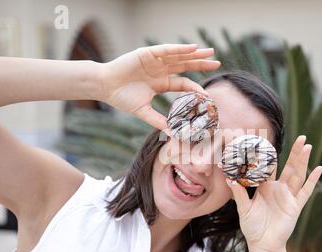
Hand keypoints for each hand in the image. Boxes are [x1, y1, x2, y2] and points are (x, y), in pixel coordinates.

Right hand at [99, 43, 220, 129]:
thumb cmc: (121, 98)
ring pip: (179, 56)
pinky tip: (193, 48)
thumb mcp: (143, 111)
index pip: (183, 83)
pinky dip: (180, 49)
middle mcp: (160, 70)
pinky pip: (167, 50)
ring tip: (210, 52)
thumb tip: (171, 134)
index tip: (207, 94)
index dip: (195, 87)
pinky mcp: (147, 53)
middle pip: (185, 66)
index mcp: (161, 83)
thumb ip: (158, 121)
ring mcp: (154, 61)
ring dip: (194, 54)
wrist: (104, 87)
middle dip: (201, 64)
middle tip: (217, 63)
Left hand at [227, 135, 321, 251]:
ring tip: (308, 147)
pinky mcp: (295, 206)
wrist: (263, 244)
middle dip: (295, 153)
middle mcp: (279, 189)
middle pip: (289, 167)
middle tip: (301, 137)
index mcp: (266, 187)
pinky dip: (312, 181)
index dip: (270, 155)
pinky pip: (305, 192)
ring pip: (298, 175)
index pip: (269, 167)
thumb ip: (239, 194)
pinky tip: (318, 169)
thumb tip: (230, 179)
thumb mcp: (244, 209)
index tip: (273, 141)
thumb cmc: (252, 227)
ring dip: (303, 161)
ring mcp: (289, 197)